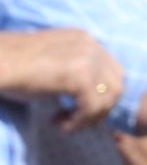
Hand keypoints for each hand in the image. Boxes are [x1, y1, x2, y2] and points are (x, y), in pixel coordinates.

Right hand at [0, 30, 122, 129]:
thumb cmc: (12, 69)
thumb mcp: (51, 64)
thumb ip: (74, 71)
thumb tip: (91, 96)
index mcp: (85, 40)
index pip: (112, 71)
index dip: (100, 96)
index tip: (76, 110)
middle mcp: (91, 45)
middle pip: (117, 84)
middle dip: (99, 109)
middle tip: (74, 121)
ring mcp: (87, 58)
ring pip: (109, 97)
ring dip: (89, 118)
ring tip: (63, 124)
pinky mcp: (79, 75)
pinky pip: (92, 107)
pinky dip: (79, 121)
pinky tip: (59, 124)